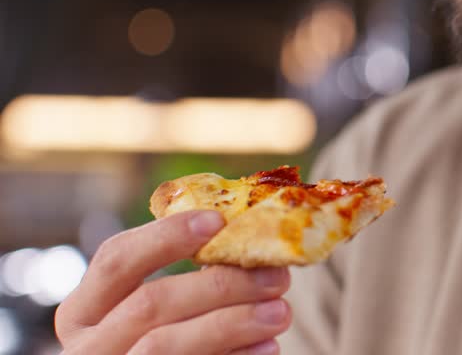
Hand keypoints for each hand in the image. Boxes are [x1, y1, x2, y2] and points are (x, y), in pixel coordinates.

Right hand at [56, 211, 291, 354]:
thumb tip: (247, 239)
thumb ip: (182, 284)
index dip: (166, 235)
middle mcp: (87, 348)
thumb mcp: (148, 316)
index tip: (219, 220)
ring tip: (281, 312)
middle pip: (151, 303)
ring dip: (232, 322)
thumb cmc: (159, 344)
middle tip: (276, 275)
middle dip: (219, 285)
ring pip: (166, 344)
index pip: (116, 260)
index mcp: (81, 313)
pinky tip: (268, 347)